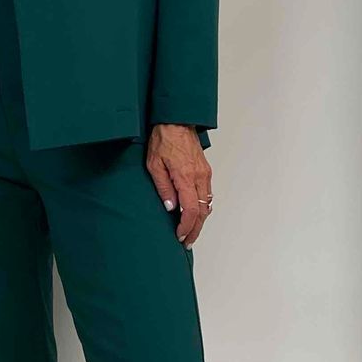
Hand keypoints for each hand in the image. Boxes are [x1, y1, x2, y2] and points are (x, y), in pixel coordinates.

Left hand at [145, 124, 211, 246]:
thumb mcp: (154, 164)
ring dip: (200, 220)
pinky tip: (195, 212)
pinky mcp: (205, 170)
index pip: (190, 210)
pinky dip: (202, 208)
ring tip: (191, 231)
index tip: (180, 235)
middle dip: (195, 229)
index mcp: (186, 177)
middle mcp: (199, 177)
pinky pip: (207, 194)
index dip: (187, 227)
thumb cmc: (164, 139)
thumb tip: (169, 207)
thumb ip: (163, 187)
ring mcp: (204, 174)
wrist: (177, 121)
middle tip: (187, 241)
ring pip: (207, 204)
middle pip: (202, 212)